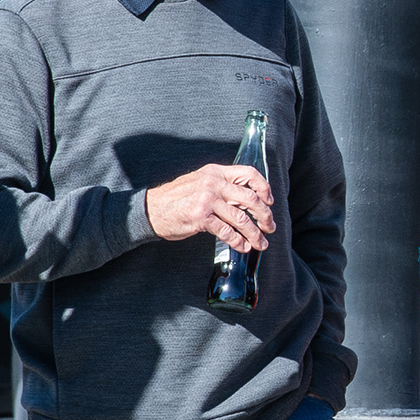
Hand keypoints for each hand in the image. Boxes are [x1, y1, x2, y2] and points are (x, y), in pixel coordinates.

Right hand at [146, 162, 274, 250]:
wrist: (150, 209)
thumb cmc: (176, 198)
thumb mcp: (200, 182)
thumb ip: (222, 186)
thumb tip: (248, 200)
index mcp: (215, 172)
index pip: (248, 173)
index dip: (264, 187)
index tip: (269, 201)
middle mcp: (213, 183)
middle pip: (250, 198)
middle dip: (264, 215)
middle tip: (270, 227)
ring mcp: (206, 200)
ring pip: (241, 218)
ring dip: (255, 233)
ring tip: (261, 243)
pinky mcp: (200, 217)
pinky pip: (226, 231)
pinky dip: (238, 241)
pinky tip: (242, 247)